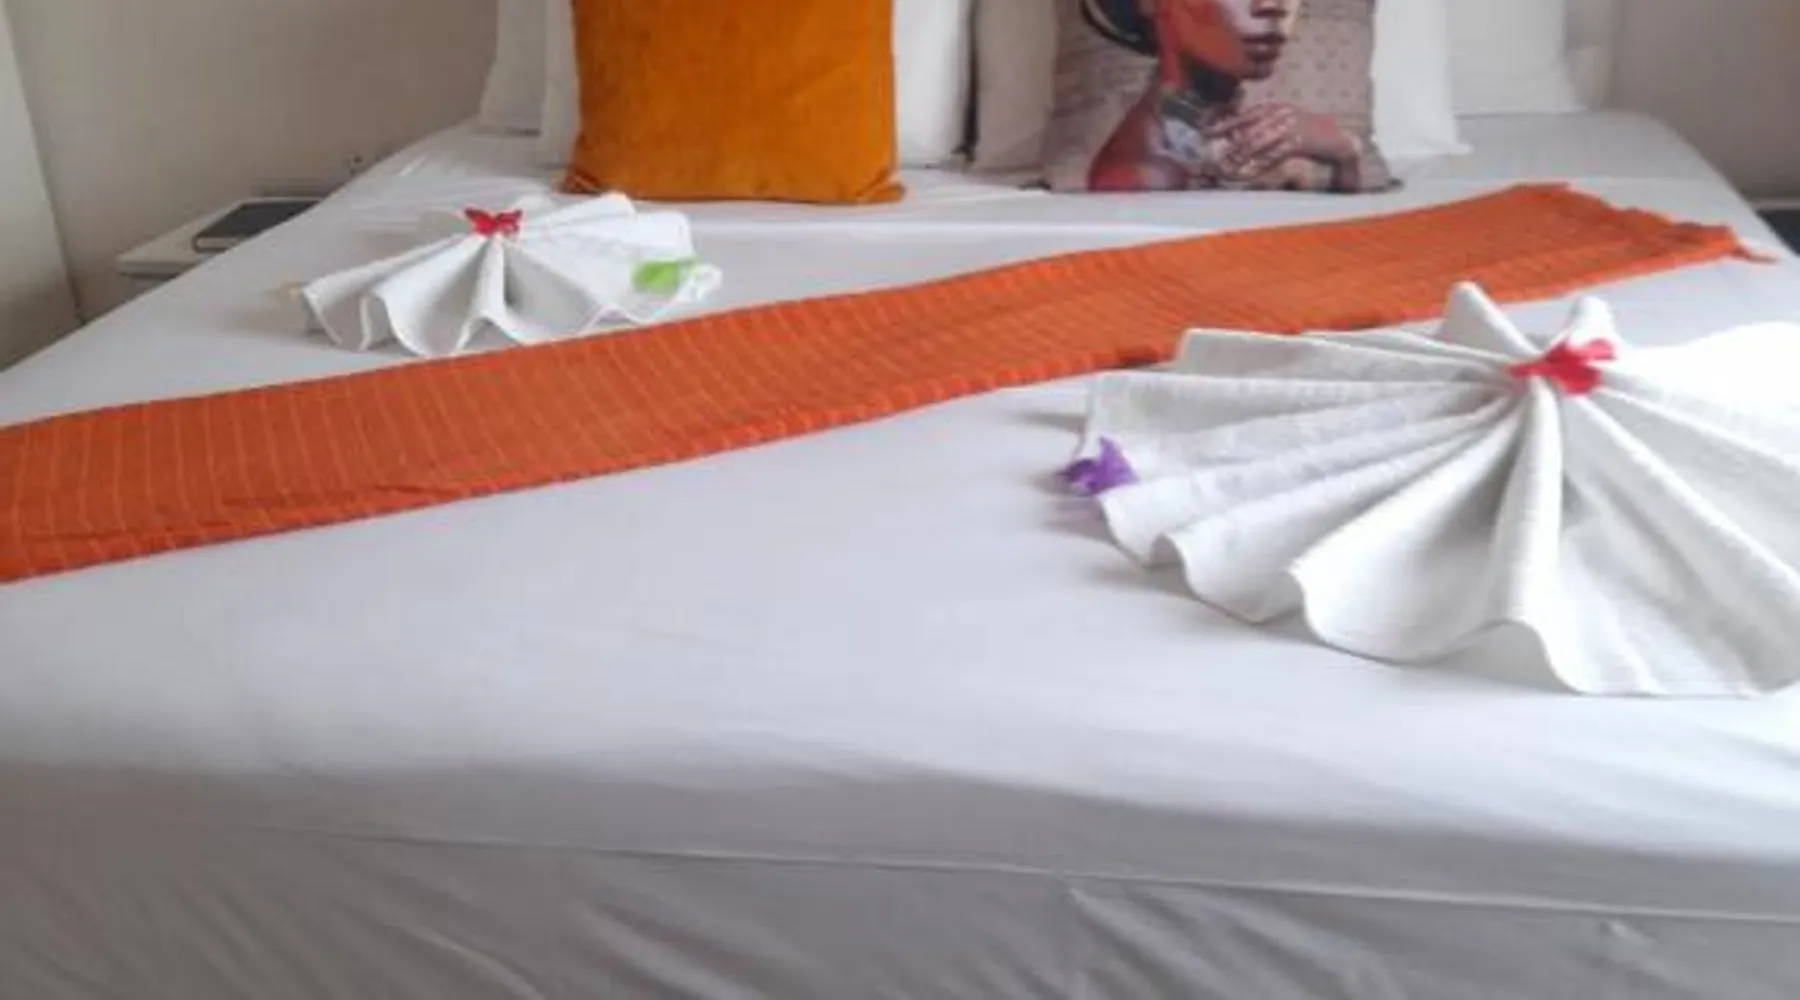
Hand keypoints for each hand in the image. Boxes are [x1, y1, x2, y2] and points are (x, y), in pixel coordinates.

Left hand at [1206, 103, 1359, 182]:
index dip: (1225, 125)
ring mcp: (1291, 127)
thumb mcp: (1282, 125)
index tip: (1206, 133)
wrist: (1338, 138)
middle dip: (1230, 147)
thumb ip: (1261, 129)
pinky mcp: (1300, 142)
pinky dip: (1258, 167)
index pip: (1245, 116)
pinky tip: (1246, 175)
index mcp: (1276, 108)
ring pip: (1258, 144)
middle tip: (1214, 159)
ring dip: (1240, 159)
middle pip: (1248, 131)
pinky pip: (1273, 156)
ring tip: (1225, 170)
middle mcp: (1281, 114)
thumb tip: (1235, 138)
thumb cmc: (1307, 135)